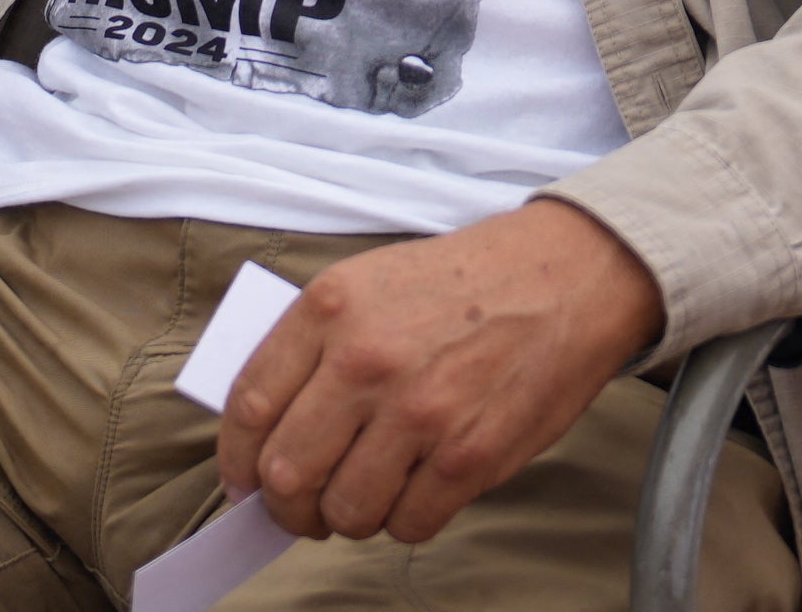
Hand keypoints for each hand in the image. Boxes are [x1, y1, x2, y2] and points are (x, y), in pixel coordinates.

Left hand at [219, 199, 665, 547]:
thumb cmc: (463, 284)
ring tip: (367, 495)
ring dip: (347, 517)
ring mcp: (418, 412)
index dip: (238, 459)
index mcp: (329, 309)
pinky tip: (416, 491)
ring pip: (345, 511)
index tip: (245, 480)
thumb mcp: (369, 282)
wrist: (563, 277)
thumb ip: (313, 345)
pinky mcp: (468, 455)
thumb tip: (269, 426)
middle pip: (287, 473)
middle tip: (302, 507)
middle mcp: (365, 361)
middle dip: (287, 506)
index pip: (250, 405)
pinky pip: (408, 524)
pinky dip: (404, 521)